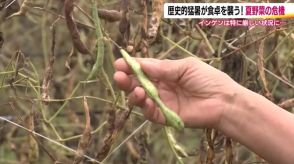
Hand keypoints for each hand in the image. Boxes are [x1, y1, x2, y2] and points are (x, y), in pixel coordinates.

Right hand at [114, 57, 238, 127]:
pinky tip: (144, 99)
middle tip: (118, 76)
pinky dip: (144, 107)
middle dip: (126, 79)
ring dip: (133, 93)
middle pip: (138, 83)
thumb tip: (141, 63)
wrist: (223, 101)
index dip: (132, 66)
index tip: (120, 63)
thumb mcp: (185, 67)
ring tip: (135, 90)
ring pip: (140, 99)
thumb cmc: (208, 79)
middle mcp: (161, 87)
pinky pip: (150, 113)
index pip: (144, 69)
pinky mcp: (165, 116)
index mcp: (166, 73)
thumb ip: (163, 68)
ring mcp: (162, 102)